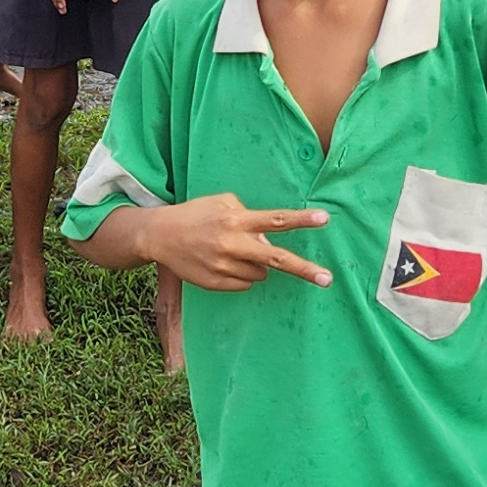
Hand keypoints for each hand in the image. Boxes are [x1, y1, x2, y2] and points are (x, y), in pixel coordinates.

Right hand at [131, 192, 332, 290]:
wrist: (160, 236)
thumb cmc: (196, 215)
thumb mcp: (222, 203)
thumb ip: (249, 216)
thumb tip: (270, 240)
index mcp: (236, 220)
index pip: (276, 219)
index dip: (302, 219)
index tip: (325, 219)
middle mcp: (232, 244)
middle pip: (277, 259)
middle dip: (304, 269)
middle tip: (327, 279)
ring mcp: (224, 267)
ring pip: (261, 272)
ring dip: (257, 263)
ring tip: (233, 251)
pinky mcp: (216, 283)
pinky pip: (245, 283)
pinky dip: (242, 274)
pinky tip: (223, 262)